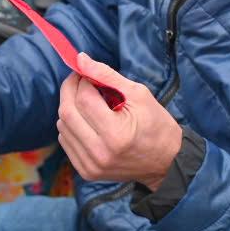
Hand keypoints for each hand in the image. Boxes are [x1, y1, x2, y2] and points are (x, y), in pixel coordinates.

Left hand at [56, 54, 182, 189]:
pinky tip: (85, 119)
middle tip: (78, 80)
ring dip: (69, 107)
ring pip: (62, 127)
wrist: (167, 162)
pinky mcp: (87, 172)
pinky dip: (70, 125)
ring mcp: (91, 165)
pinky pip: (66, 141)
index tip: (87, 73)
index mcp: (115, 133)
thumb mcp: (138, 94)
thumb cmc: (156, 124)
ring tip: (85, 100)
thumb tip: (80, 59)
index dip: (82, 81)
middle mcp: (99, 152)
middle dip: (69, 90)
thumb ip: (106, 75)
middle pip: (67, 113)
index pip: (84, 99)